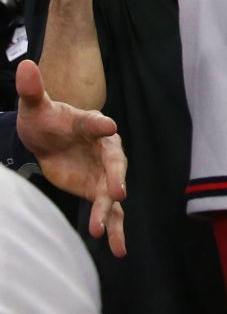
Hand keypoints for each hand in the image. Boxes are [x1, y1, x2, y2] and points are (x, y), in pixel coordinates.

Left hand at [15, 60, 126, 256]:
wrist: (49, 140)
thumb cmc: (46, 120)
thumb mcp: (34, 107)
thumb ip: (33, 90)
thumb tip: (24, 64)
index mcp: (91, 125)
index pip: (97, 124)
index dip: (100, 125)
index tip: (107, 126)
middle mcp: (105, 150)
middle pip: (115, 163)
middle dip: (115, 177)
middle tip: (116, 192)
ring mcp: (104, 173)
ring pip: (113, 194)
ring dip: (111, 212)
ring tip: (104, 231)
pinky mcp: (98, 191)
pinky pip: (110, 212)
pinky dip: (114, 229)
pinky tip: (116, 249)